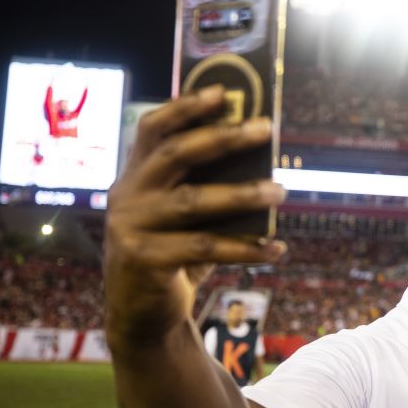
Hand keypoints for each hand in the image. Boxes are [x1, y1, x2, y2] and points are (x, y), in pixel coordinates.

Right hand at [104, 86, 286, 341]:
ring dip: (242, 194)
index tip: (223, 92)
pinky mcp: (144, 261)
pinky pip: (204, 248)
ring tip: (280, 190)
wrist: (142, 315)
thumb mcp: (183, 217)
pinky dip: (246, 248)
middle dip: (222, 137)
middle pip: (175, 155)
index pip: (154, 129)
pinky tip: (277, 248)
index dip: (185, 107)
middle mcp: (127, 196)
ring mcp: (131, 228)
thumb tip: (262, 161)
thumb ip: (205, 187)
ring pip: (194, 202)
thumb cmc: (173, 254)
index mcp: (135, 176)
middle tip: (265, 128)